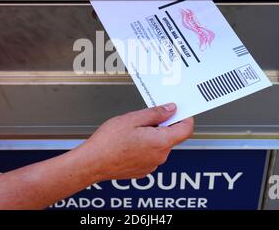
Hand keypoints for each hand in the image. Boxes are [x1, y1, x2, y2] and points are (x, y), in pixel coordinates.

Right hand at [74, 103, 193, 181]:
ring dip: (152, 136)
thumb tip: (171, 109)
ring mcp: (152, 165)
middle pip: (172, 136)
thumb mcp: (132, 119)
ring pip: (159, 145)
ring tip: (131, 131)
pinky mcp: (143, 170)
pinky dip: (144, 146)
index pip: (186, 129)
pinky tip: (128, 142)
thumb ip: (155, 113)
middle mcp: (160, 156)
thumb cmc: (108, 142)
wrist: (92, 163)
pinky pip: (150, 154)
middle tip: (144, 117)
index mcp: (161, 142)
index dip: (185, 117)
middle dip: (162, 125)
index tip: (178, 109)